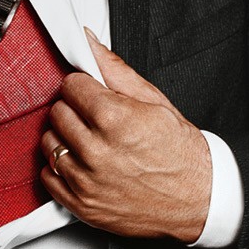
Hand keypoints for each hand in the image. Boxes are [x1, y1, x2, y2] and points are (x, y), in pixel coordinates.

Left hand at [41, 30, 210, 243]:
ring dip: (65, 138)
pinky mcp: (82, 205)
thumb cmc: (181, 153)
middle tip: (96, 119)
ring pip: (49, 143)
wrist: (200, 200)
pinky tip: (84, 164)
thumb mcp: (155, 101)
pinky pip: (48, 176)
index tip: (93, 95)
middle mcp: (96, 151)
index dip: (84, 87)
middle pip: (57, 112)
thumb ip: (115, 69)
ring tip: (91, 142)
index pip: (70, 86)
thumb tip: (88, 42)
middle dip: (74, 110)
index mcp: (114, 119)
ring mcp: (87, 181)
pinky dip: (61, 168)